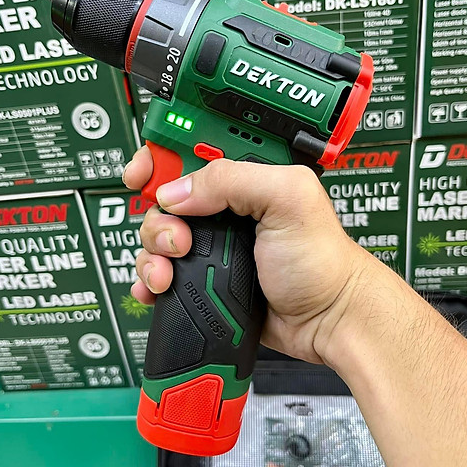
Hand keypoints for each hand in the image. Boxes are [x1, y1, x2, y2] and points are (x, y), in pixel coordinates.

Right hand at [123, 146, 390, 364]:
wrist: (325, 319)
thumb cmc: (321, 260)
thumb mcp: (287, 199)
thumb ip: (233, 179)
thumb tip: (176, 192)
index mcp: (246, 174)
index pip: (190, 147)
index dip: (159, 155)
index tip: (141, 173)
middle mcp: (225, 204)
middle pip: (164, 195)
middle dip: (158, 217)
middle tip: (180, 240)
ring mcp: (213, 243)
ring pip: (158, 235)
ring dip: (153, 252)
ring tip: (172, 272)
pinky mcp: (204, 277)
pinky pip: (162, 270)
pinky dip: (150, 279)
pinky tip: (157, 288)